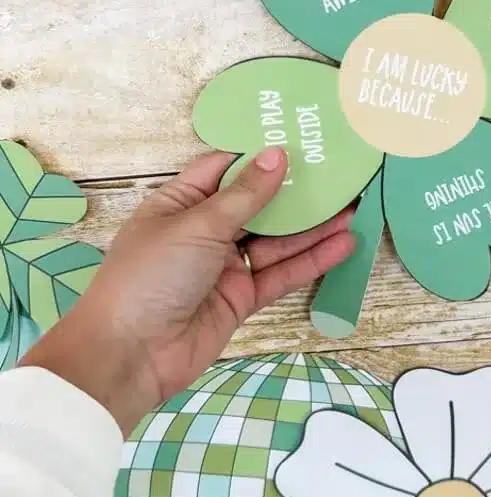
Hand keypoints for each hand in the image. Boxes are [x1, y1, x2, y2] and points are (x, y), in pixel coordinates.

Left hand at [20, 148, 354, 435]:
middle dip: (293, 193)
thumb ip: (245, 194)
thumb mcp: (198, 224)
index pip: (224, 169)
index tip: (297, 140)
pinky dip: (311, 261)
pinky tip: (343, 245)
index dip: (258, 155)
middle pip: (256, 205)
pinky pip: (280, 274)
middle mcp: (204, 231)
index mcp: (180, 203)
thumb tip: (277, 154)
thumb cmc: (152, 275)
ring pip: (275, 241)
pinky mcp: (241, 297)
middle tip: (336, 175)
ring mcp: (224, 266)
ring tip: (352, 209)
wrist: (131, 355)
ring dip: (312, 228)